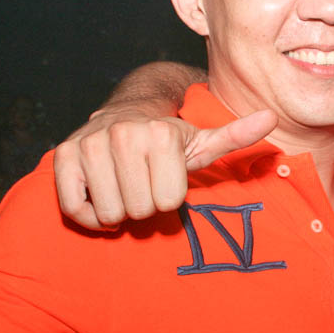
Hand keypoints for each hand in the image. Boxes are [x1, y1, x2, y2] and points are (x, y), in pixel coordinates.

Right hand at [54, 104, 276, 228]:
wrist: (122, 118)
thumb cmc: (167, 142)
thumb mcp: (202, 141)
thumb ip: (236, 136)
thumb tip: (272, 118)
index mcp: (161, 134)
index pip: (168, 204)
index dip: (169, 198)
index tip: (165, 179)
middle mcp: (123, 134)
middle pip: (140, 211)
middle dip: (144, 205)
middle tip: (143, 183)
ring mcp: (89, 145)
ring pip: (110, 213)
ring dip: (119, 210)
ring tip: (124, 187)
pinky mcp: (62, 157)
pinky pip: (76, 210)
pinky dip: (90, 214)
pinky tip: (101, 196)